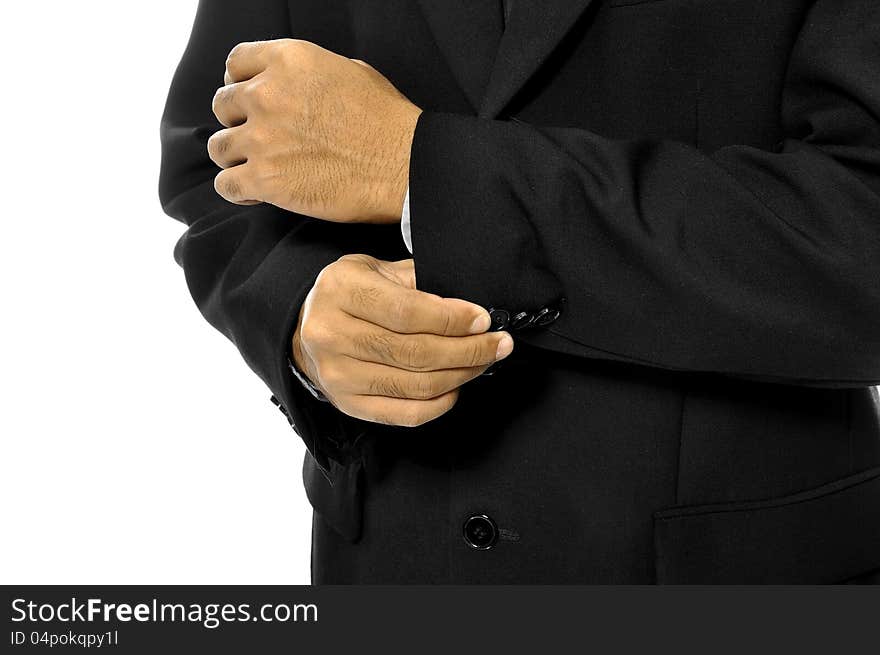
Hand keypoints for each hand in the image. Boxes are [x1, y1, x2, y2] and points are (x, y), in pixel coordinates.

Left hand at [208, 39, 421, 222]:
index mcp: (289, 61)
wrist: (403, 166)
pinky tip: (254, 191)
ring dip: (234, 156)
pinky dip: (236, 189)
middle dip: (238, 121)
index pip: (236, 62)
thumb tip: (295, 84)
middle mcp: (268, 95)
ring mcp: (262, 139)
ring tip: (255, 166)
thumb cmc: (387, 122)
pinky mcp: (264, 180)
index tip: (248, 99)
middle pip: (223, 105)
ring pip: (218, 147)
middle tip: (259, 137)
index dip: (239, 82)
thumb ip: (309, 74)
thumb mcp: (351, 72)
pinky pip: (226, 184)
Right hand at [293, 256, 513, 426]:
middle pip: (415, 352)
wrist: (307, 328)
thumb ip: (417, 281)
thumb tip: (469, 305)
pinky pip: (405, 413)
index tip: (483, 319)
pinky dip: (440, 403)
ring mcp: (338, 374)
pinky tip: (456, 386)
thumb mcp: (377, 270)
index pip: (407, 311)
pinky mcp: (347, 403)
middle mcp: (332, 334)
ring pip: (415, 385)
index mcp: (341, 290)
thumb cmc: (351, 294)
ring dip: (460, 375)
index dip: (452, 319)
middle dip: (468, 350)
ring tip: (483, 361)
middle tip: (498, 344)